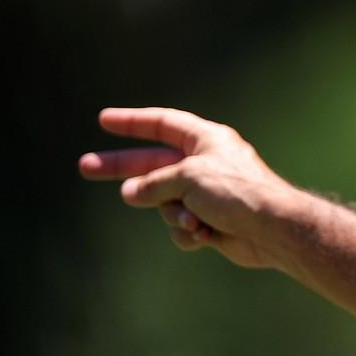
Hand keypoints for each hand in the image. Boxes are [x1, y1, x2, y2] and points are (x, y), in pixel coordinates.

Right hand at [79, 107, 301, 268]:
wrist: (271, 230)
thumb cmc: (236, 192)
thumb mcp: (187, 178)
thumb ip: (155, 183)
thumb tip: (131, 193)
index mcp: (206, 140)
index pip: (163, 124)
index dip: (133, 122)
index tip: (104, 120)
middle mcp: (205, 163)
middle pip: (154, 163)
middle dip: (123, 168)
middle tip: (84, 166)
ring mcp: (207, 193)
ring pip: (165, 203)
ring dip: (173, 215)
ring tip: (193, 219)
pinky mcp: (211, 221)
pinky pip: (181, 226)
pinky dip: (188, 232)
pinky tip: (205, 235)